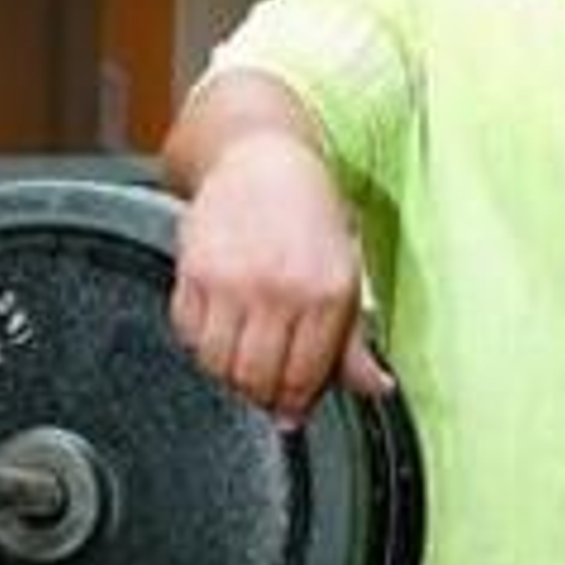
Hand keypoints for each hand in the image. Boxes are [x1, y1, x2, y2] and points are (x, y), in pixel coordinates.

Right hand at [170, 143, 393, 424]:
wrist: (262, 159)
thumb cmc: (309, 218)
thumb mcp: (347, 277)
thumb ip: (356, 343)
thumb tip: (376, 389)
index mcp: (327, 294)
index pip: (303, 378)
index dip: (294, 402)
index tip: (290, 406)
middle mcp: (280, 289)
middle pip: (256, 379)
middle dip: (260, 393)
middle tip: (263, 385)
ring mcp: (233, 281)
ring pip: (218, 364)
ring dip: (227, 371)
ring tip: (241, 353)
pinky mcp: (195, 271)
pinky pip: (189, 333)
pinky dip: (200, 340)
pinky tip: (219, 322)